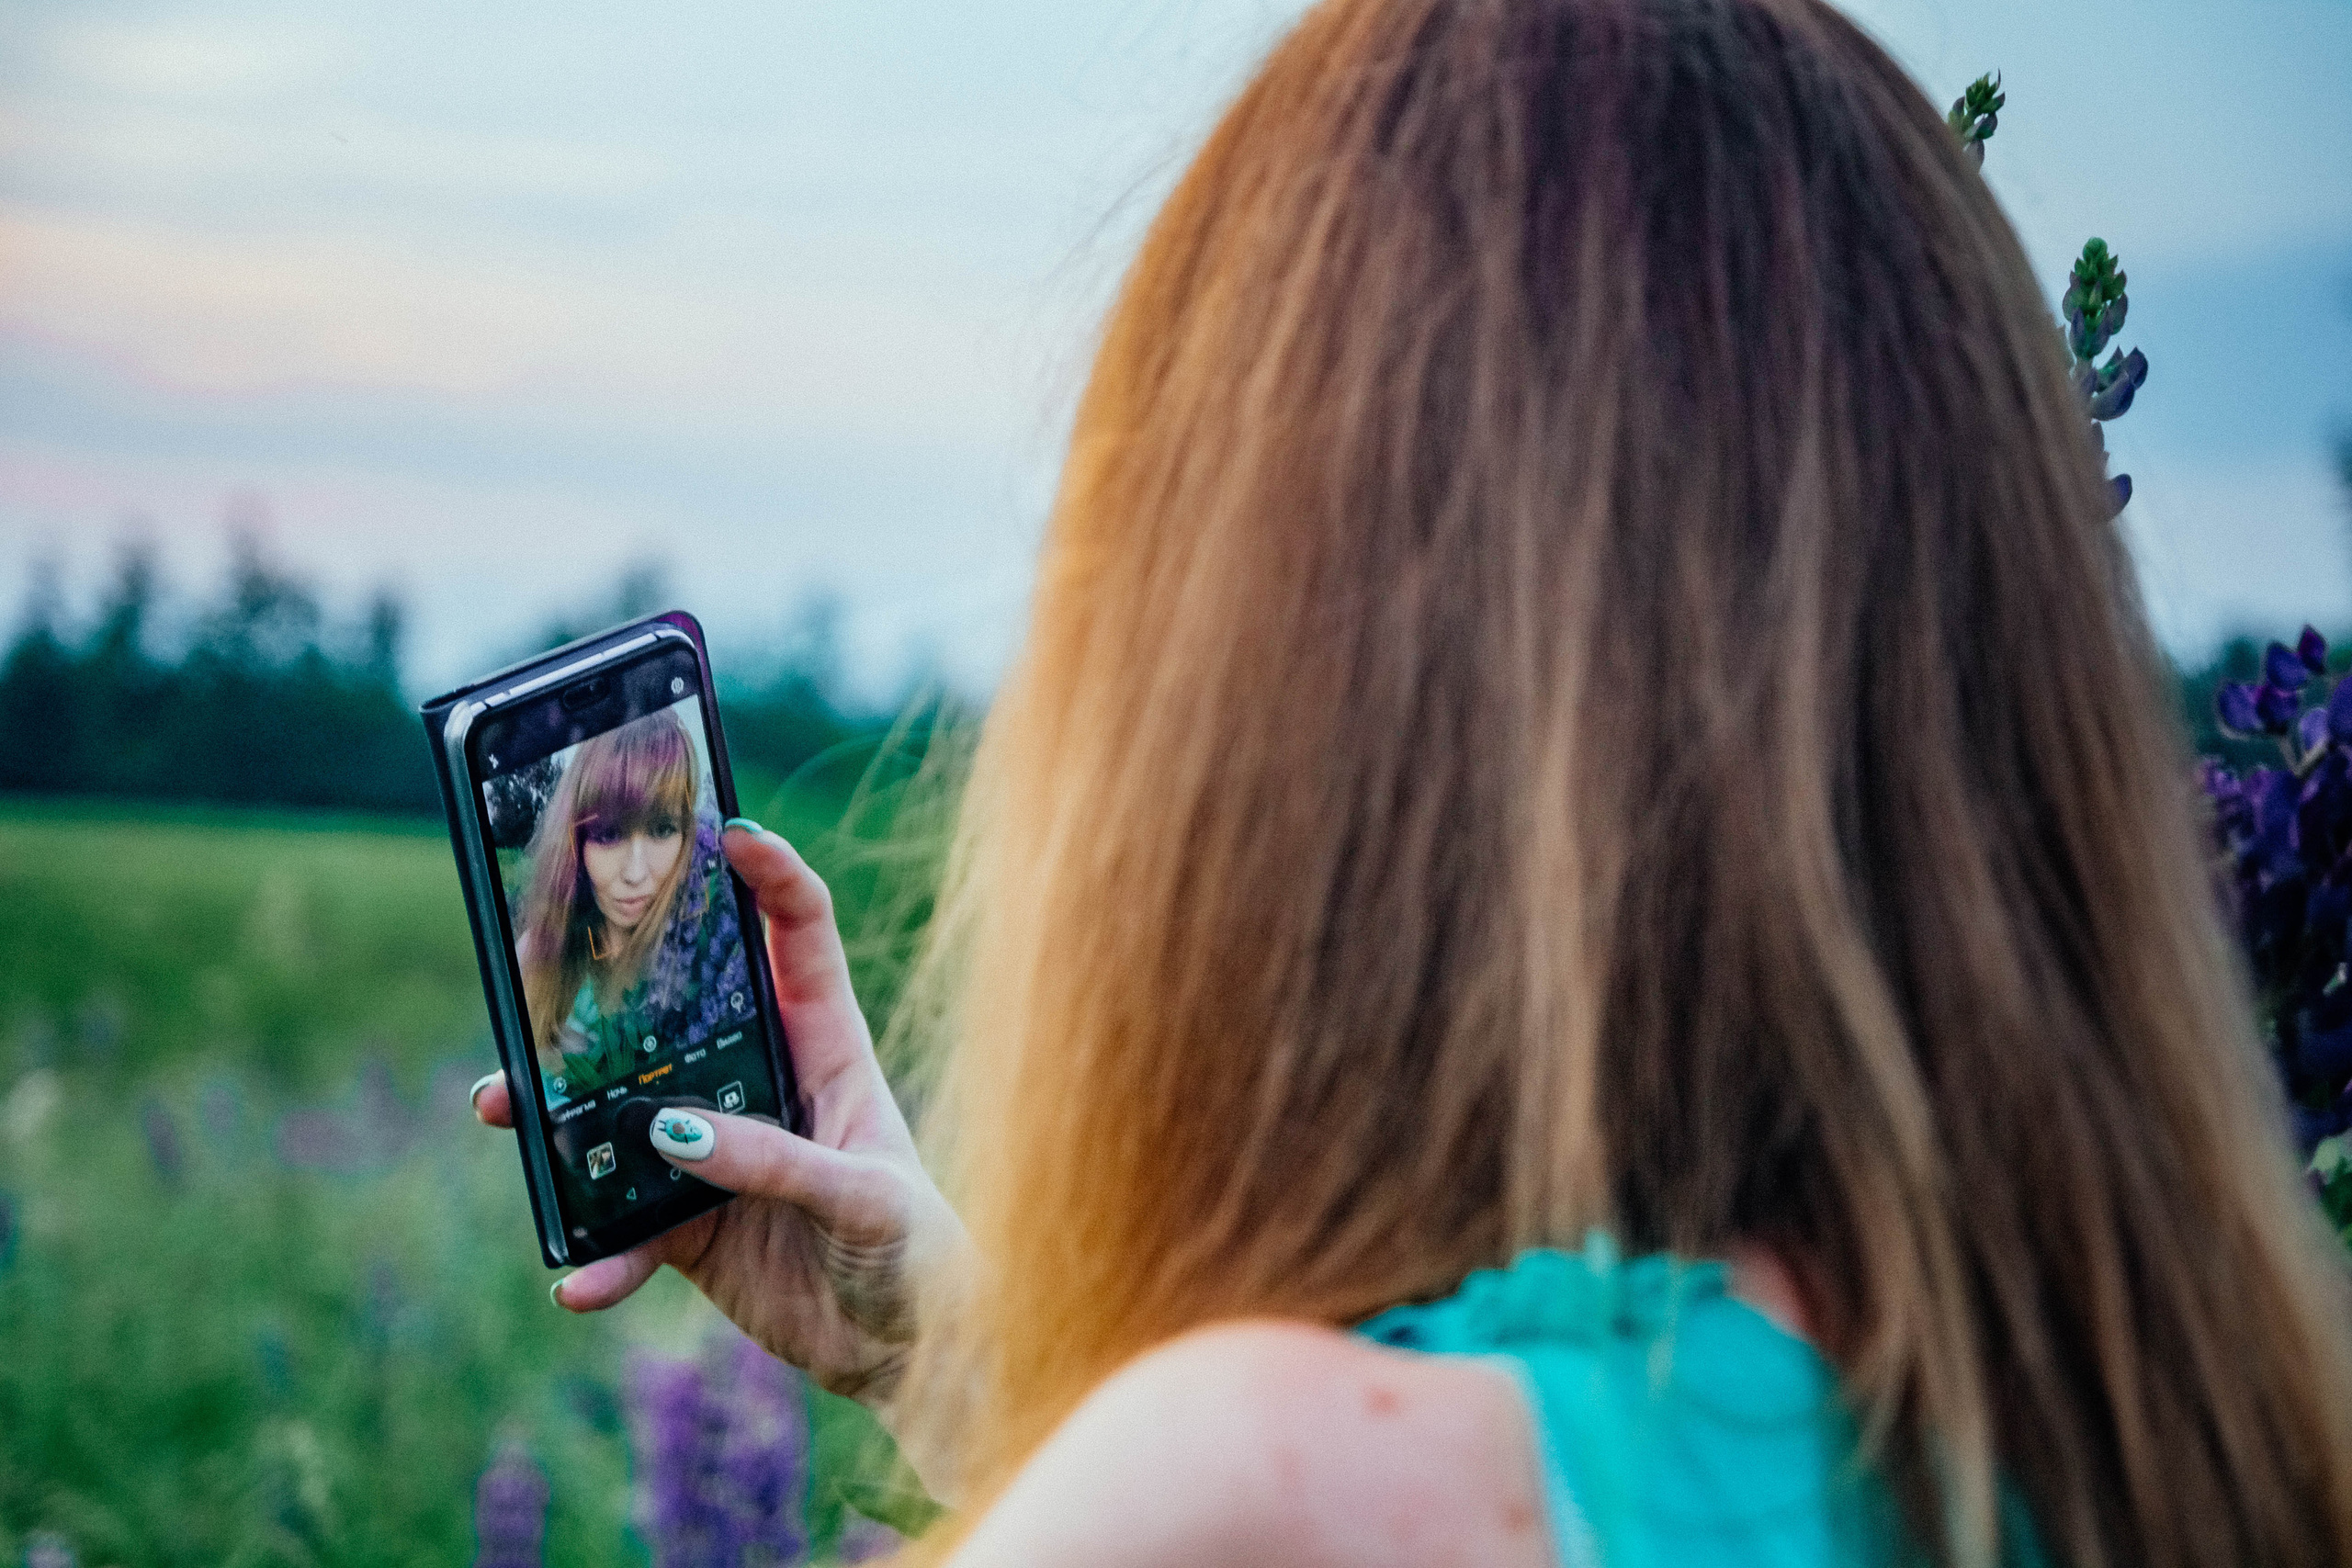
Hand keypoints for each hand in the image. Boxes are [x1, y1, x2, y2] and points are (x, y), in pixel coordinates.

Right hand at [470, 821, 964, 1422]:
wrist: (911, 1354)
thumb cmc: (920, 1253)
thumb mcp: (863, 1198)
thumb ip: (773, 1162)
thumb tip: (669, 1133)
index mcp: (828, 1050)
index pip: (800, 937)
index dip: (771, 876)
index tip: (727, 830)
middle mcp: (765, 1088)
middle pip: (674, 1018)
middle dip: (605, 991)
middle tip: (532, 970)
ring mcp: (722, 1156)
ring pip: (625, 1116)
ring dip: (560, 1119)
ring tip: (500, 1111)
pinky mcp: (694, 1229)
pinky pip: (627, 1230)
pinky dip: (600, 1256)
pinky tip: (577, 1280)